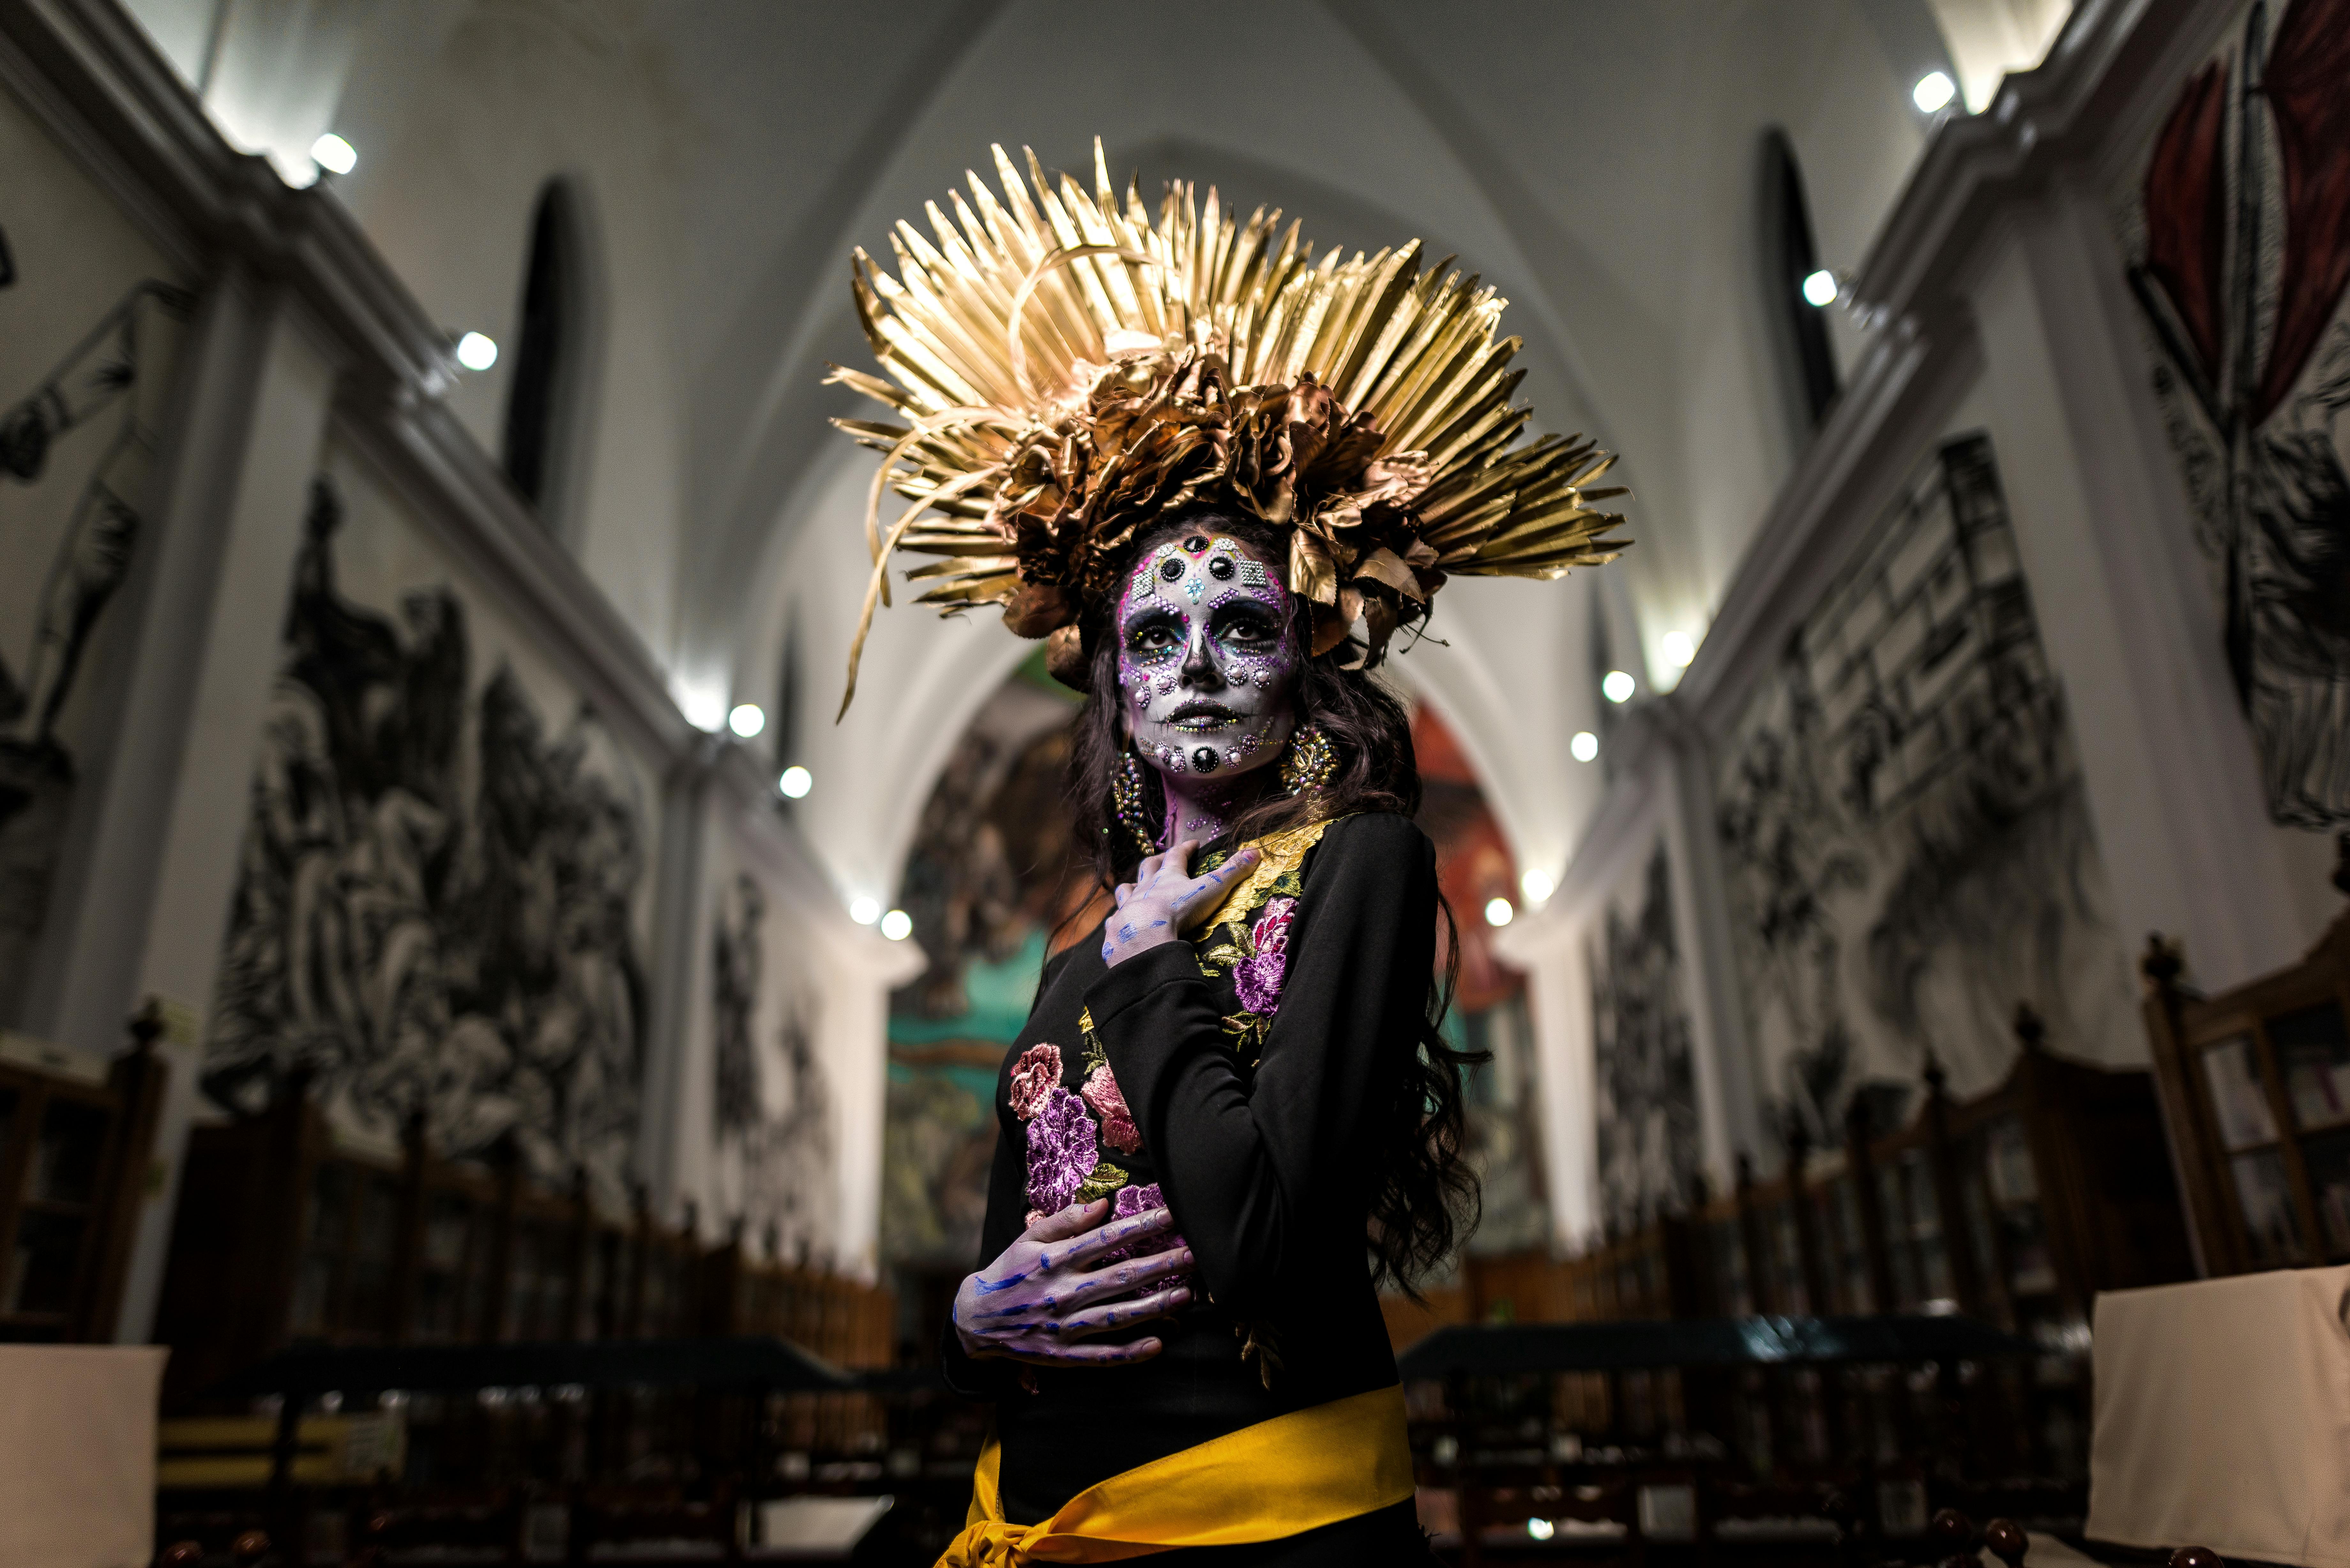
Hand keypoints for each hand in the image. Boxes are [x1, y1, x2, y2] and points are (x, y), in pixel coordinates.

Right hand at [951, 1199, 1192, 1365]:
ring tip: (1187, 1294)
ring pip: (1118, 1316)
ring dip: (1155, 1306)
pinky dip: (1130, 1352)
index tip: (1174, 1216)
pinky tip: (1158, 1344)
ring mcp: (1065, 1326)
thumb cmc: (1008, 1271)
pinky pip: (1103, 1355)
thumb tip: (1104, 1204)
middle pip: (1122, 1277)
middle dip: (1162, 1264)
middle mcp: (1063, 1292)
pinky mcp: (1064, 1354)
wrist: (976, 1320)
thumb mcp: (1028, 1239)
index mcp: (1055, 1260)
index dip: (1143, 1227)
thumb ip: (1066, 1220)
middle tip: (1195, 1254)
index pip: (1107, 1239)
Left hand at [1101, 840, 1258, 966]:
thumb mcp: (1212, 890)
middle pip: (1148, 867)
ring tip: (1133, 886)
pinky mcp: (1117, 927)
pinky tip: (1119, 922)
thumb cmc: (1180, 911)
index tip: (1192, 843)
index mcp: (1168, 877)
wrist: (1144, 936)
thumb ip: (1233, 872)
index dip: (1186, 848)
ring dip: (1131, 886)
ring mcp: (1128, 906)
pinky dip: (1118, 918)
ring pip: (1126, 889)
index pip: (1178, 855)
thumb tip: (1255, 851)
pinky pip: (1114, 919)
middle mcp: (1145, 887)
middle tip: (1161, 858)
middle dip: (1156, 861)